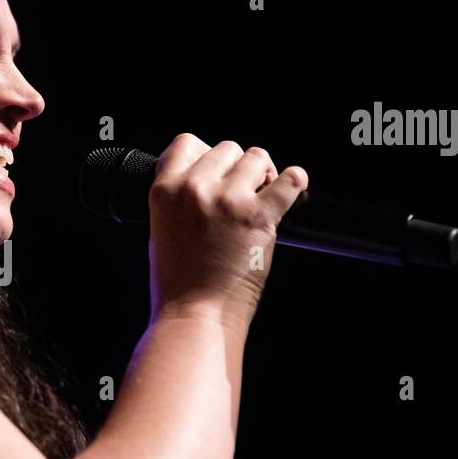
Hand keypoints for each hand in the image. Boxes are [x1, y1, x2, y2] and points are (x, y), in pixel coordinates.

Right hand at [148, 133, 307, 330]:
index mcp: (164, 190)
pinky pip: (290, 180)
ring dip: (262, 174)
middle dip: (236, 169)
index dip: (205, 154)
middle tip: (241, 193)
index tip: (215, 170)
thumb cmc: (178, 283)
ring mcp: (228, 200)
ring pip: (256, 157)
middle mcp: (195, 188)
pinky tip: (290, 191)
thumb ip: (179, 198)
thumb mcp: (162, 229)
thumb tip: (209, 177)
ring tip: (261, 197)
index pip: (187, 142)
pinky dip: (295, 183)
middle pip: (227, 148)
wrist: (196, 316)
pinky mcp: (259, 216)